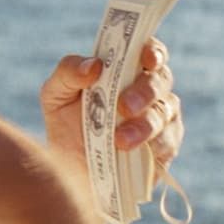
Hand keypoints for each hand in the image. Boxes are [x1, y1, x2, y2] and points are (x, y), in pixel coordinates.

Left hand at [40, 37, 183, 177]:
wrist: (69, 172)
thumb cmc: (66, 124)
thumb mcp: (55, 95)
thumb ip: (68, 72)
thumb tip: (94, 65)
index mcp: (127, 71)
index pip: (149, 51)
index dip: (153, 51)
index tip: (147, 59)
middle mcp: (150, 92)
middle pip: (161, 80)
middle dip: (145, 91)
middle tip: (124, 106)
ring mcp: (161, 120)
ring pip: (164, 113)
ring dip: (145, 125)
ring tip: (120, 140)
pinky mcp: (164, 149)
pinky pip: (168, 142)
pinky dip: (153, 145)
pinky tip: (133, 151)